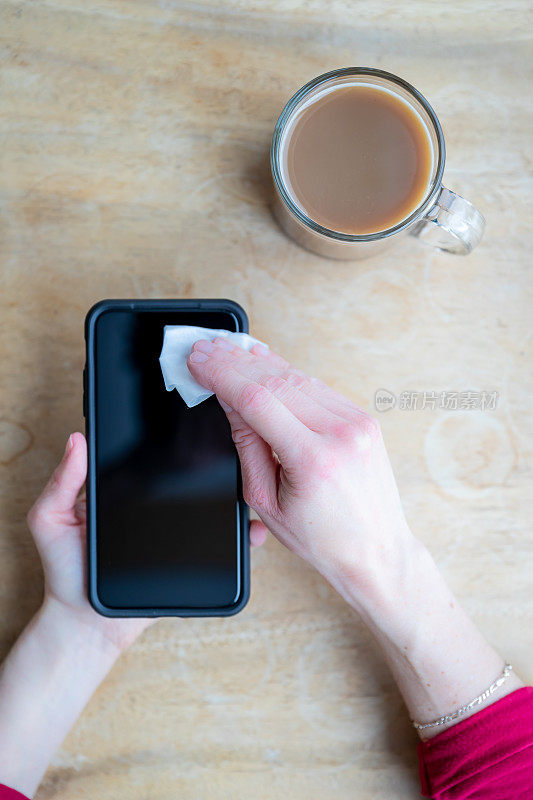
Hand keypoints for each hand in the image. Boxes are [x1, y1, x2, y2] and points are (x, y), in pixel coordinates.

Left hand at [26, 432, 266, 654]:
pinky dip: (239, 538)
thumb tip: (76, 439)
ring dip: (234, 498)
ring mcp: (176, 533)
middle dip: (216, 466)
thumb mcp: (50, 520)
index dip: (174, 441)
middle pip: (191, 480)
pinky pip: (219, 545)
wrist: (87, 624)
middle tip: (236, 452)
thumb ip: (62, 483)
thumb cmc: (65, 571)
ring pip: (212, 509)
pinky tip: (251, 531)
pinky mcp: (190, 558)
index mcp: (124, 491)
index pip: (154, 459)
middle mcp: (155, 507)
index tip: (196, 423)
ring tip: (251, 485)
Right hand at [187, 340, 522, 735]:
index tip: (199, 360)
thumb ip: (247, 446)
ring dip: (259, 362)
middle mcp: (341, 433)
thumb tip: (229, 401)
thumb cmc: (323, 537)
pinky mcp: (362, 419)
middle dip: (235, 361)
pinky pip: (316, 388)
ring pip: (298, 378)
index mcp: (314, 459)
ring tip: (228, 352)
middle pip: (277, 380)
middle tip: (207, 349)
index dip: (222, 375)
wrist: (377, 551)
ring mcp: (357, 422)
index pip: (258, 400)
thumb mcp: (266, 500)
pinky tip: (263, 364)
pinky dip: (285, 375)